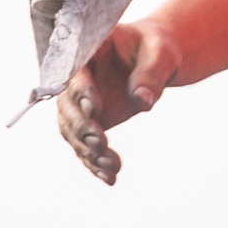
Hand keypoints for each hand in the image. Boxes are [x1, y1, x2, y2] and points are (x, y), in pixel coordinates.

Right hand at [54, 16, 183, 186]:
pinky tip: (110, 178)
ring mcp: (81, 104)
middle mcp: (77, 81)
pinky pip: (86, 146)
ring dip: (89, 152)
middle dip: (83, 128)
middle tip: (101, 142)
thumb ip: (150, 75)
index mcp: (87, 53)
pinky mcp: (91, 123)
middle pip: (67, 107)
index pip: (75, 74)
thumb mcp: (159, 54)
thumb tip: (142, 102)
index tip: (94, 108)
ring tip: (112, 167)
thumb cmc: (155, 49)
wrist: (155, 61)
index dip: (81, 91)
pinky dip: (95, 164)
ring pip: (73, 132)